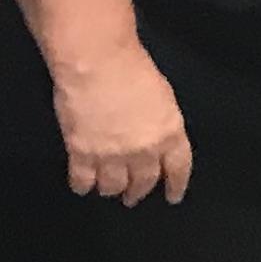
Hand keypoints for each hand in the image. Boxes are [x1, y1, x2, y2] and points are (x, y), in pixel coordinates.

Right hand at [56, 42, 191, 205]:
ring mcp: (111, 155)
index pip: (179, 168)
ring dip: (112, 190)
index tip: (172, 196)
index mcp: (169, 133)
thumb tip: (157, 136)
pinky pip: (83, 180)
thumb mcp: (163, 97)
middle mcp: (143, 150)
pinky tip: (83, 185)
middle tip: (133, 197)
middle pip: (144, 181)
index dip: (176, 185)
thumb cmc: (133, 69)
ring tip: (109, 190)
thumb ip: (162, 123)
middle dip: (139, 191)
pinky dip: (83, 185)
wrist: (98, 64)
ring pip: (113, 186)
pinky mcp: (81, 154)